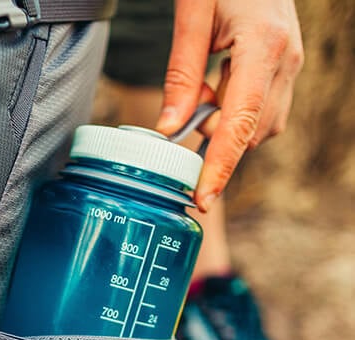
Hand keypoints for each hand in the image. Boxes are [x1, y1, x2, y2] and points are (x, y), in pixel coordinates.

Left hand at [156, 0, 303, 211]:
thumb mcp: (191, 14)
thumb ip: (181, 74)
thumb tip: (169, 130)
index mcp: (264, 46)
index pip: (241, 124)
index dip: (220, 167)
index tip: (202, 199)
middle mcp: (286, 60)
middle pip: (252, 132)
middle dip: (217, 141)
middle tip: (187, 118)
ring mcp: (292, 64)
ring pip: (259, 125)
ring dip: (226, 126)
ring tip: (203, 92)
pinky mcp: (286, 66)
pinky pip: (262, 109)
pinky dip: (234, 112)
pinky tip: (218, 87)